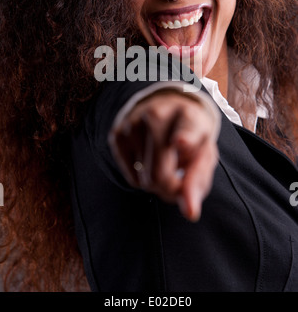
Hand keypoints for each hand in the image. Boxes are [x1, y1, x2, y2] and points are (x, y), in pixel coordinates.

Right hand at [108, 90, 218, 221]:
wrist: (166, 106)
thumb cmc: (190, 136)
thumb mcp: (204, 154)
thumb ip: (198, 182)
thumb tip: (190, 213)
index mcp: (189, 117)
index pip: (187, 130)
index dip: (185, 138)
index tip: (181, 143)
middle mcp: (157, 115)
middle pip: (159, 176)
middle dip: (171, 190)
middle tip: (179, 182)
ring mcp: (132, 124)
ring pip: (144, 181)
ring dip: (157, 183)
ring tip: (166, 162)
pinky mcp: (116, 134)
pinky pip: (131, 178)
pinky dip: (143, 177)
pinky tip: (150, 159)